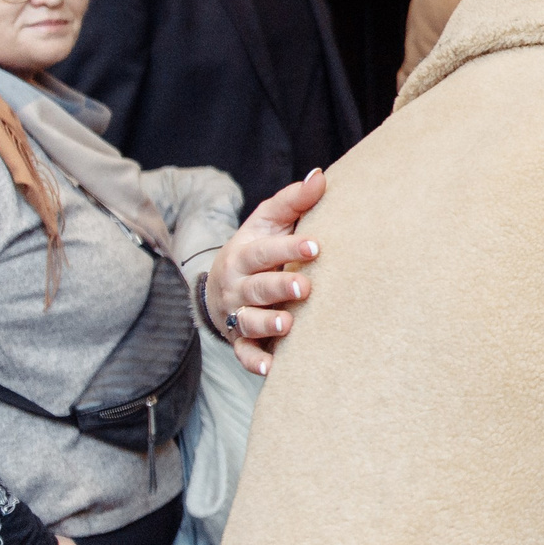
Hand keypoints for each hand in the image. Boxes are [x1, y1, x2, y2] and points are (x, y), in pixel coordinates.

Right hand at [206, 168, 326, 375]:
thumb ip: (293, 201)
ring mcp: (238, 315)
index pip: (265, 250)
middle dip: (278, 287)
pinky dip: (255, 362)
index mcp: (245, 254)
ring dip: (266, 323)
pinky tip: (272, 369)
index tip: (316, 245)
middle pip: (257, 287)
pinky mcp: (241, 340)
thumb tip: (321, 176)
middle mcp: (238, 286)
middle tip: (305, 285)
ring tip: (288, 323)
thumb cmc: (258, 248)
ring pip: (248, 322)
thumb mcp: (269, 222)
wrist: (222, 284)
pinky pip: (244, 354)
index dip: (288, 247)